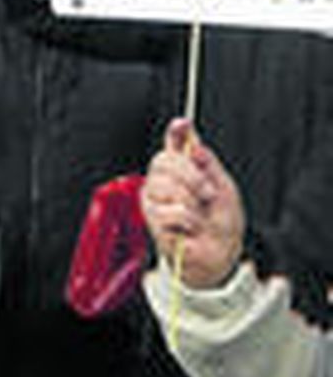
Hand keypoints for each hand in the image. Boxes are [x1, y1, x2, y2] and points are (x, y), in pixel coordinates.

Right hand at [141, 118, 244, 289]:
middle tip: (208, 193)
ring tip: (200, 214)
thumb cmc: (221, 221)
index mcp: (183, 168)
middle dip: (192, 176)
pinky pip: (172, 210)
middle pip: (164, 160)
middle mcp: (163, 179)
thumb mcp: (224, 189)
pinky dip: (190, 220)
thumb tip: (194, 145)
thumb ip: (208, 165)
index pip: (175, 143)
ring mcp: (155, 198)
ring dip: (192, 202)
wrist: (219, 254)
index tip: (183, 123)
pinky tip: (191, 228)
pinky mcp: (153, 219)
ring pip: (167, 185)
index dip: (177, 132)